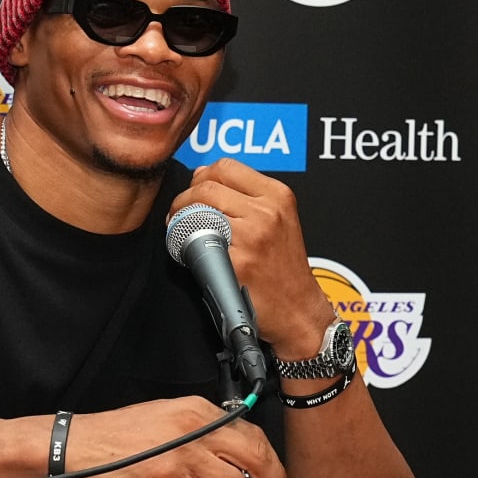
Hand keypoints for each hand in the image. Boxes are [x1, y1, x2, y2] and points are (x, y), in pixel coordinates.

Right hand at [62, 397, 293, 477]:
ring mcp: (183, 453)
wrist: (75, 446)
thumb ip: (201, 434)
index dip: (274, 468)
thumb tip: (239, 463)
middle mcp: (196, 428)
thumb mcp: (166, 420)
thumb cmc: (117, 439)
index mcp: (198, 411)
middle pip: (256, 459)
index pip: (253, 436)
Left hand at [169, 157, 335, 358]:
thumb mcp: (279, 220)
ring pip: (199, 209)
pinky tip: (189, 251)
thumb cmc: (284, 269)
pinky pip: (198, 241)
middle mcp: (267, 211)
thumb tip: (204, 175)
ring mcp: (253, 236)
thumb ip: (247, 196)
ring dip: (181, 217)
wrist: (298, 311)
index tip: (195, 191)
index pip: (226, 166)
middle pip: (207, 185)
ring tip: (182, 230)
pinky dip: (186, 243)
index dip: (202, 177)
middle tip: (179, 213)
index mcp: (278, 195)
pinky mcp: (238, 261)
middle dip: (185, 197)